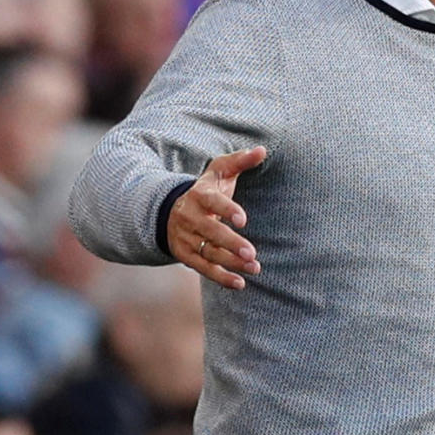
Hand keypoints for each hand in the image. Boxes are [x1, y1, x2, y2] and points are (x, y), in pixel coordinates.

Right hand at [168, 147, 265, 289]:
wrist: (171, 210)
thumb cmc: (207, 189)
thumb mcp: (220, 171)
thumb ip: (241, 161)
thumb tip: (262, 150)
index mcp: (198, 195)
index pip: (212, 202)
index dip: (227, 210)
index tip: (243, 219)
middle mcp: (189, 217)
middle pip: (210, 232)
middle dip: (230, 243)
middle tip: (252, 253)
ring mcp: (186, 238)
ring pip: (208, 252)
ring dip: (231, 263)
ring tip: (254, 267)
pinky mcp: (186, 255)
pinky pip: (203, 268)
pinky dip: (221, 277)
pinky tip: (240, 283)